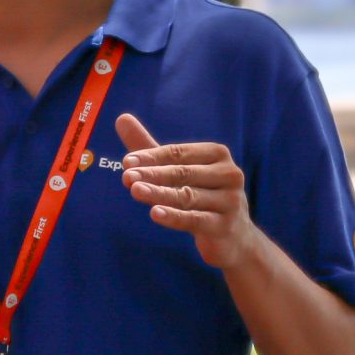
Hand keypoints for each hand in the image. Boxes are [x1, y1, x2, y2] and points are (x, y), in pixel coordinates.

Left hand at [116, 114, 258, 270]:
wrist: (233, 237)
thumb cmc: (201, 195)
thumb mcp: (178, 171)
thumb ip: (150, 148)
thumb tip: (121, 117)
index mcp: (217, 154)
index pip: (178, 153)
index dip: (152, 157)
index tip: (127, 162)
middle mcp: (228, 174)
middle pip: (183, 172)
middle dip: (153, 174)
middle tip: (127, 177)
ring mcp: (230, 201)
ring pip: (187, 196)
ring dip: (159, 193)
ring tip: (135, 191)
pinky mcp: (225, 226)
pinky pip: (195, 219)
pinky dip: (174, 216)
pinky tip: (155, 213)